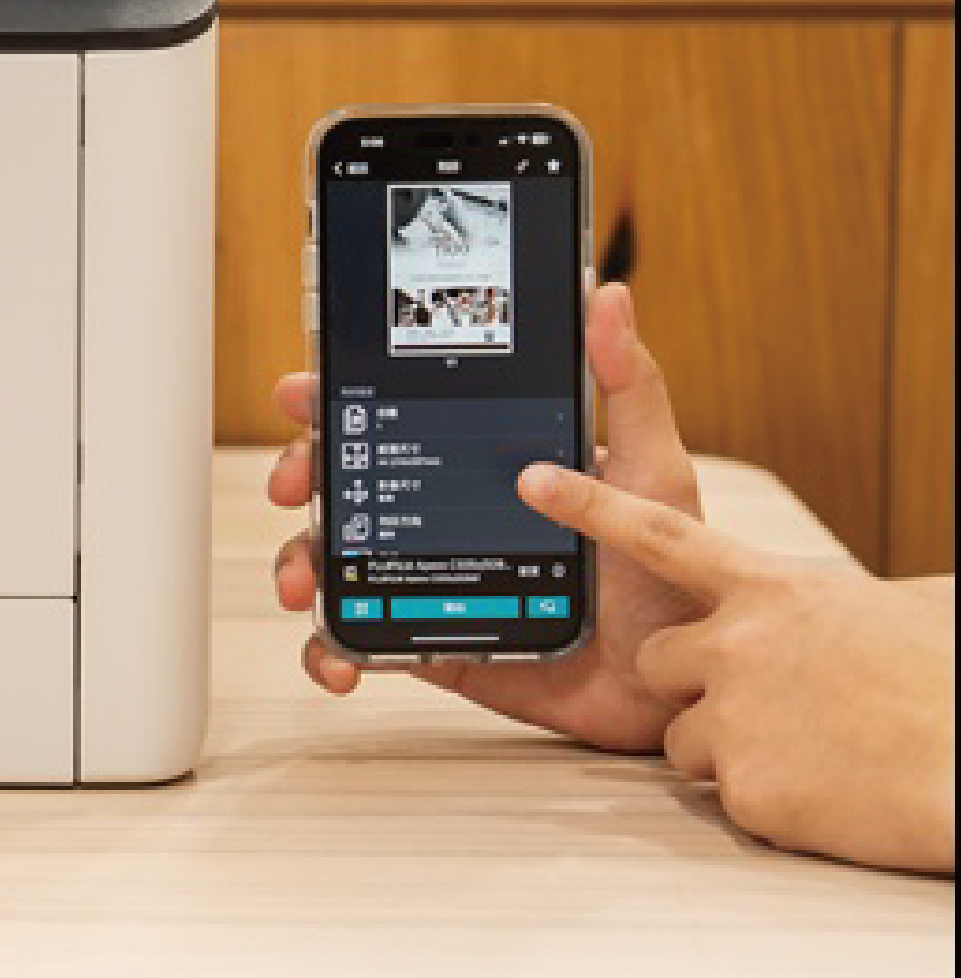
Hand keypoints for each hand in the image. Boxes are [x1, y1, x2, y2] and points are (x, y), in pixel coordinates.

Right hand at [264, 282, 705, 751]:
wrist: (679, 681)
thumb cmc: (672, 574)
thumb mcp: (653, 470)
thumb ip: (628, 386)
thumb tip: (606, 295)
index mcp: (484, 464)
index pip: (392, 416)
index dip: (336, 402)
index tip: (304, 394)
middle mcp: (446, 516)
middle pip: (346, 482)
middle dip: (302, 476)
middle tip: (297, 487)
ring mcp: (432, 580)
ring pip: (337, 560)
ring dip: (301, 565)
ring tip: (305, 586)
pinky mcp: (434, 644)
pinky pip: (364, 643)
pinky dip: (332, 652)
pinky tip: (337, 661)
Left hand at [523, 463, 957, 873]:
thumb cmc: (941, 691)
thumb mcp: (882, 613)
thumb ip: (817, 599)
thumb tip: (826, 593)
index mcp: (773, 588)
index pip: (659, 534)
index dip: (590, 504)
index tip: (533, 479)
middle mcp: (740, 643)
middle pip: (659, 659)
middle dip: (694, 682)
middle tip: (771, 700)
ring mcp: (735, 715)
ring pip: (685, 733)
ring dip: (732, 744)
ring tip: (814, 746)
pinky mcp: (744, 786)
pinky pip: (724, 790)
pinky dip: (768, 795)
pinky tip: (823, 788)